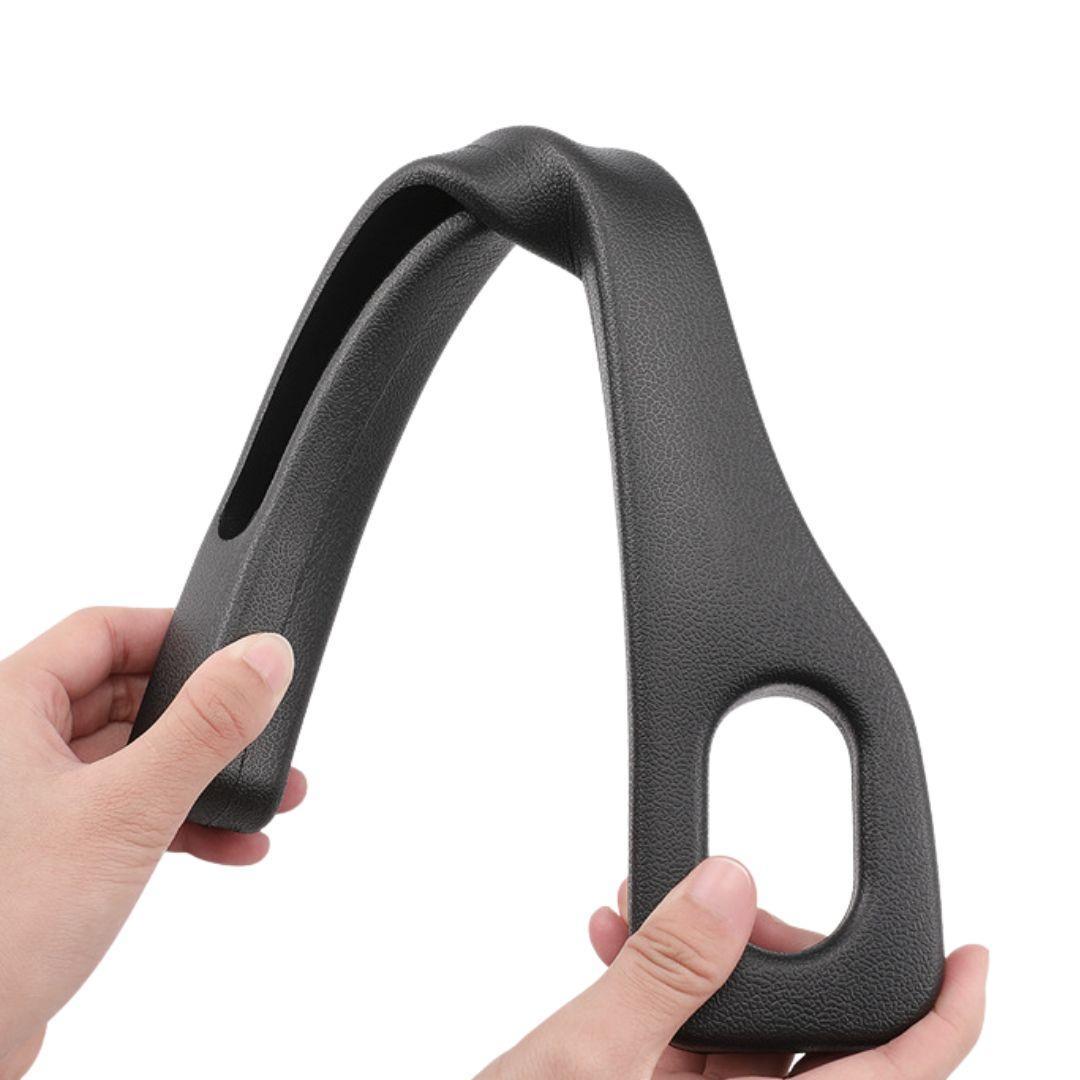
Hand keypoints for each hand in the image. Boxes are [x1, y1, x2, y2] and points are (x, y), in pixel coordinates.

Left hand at [0, 607, 300, 1076]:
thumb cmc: (2, 929)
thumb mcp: (128, 809)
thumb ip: (203, 726)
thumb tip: (262, 657)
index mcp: (8, 710)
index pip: (102, 632)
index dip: (173, 634)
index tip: (234, 651)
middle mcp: (15, 748)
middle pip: (127, 695)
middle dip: (205, 718)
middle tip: (261, 728)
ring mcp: (33, 801)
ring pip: (134, 758)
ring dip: (203, 776)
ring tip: (269, 796)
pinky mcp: (52, 853)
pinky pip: (128, 812)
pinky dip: (181, 821)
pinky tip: (232, 844)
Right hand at [478, 858, 987, 1078]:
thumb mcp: (584, 1063)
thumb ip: (661, 978)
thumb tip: (730, 890)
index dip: (944, 1023)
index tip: (969, 958)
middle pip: (806, 1036)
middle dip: (768, 948)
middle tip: (722, 897)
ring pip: (734, 1031)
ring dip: (693, 959)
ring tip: (641, 907)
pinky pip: (679, 1039)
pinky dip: (653, 984)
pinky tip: (613, 941)